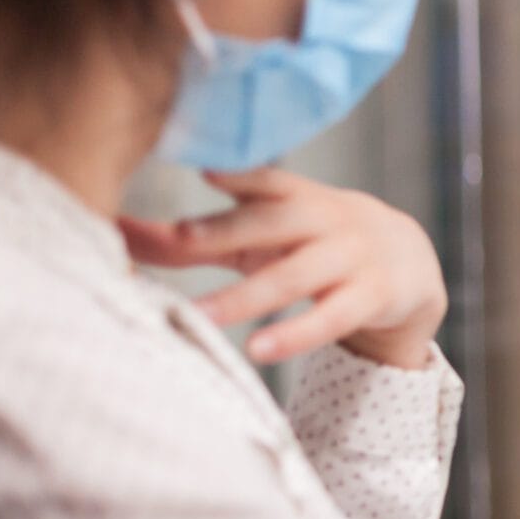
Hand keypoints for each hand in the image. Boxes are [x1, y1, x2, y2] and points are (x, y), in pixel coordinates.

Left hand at [120, 169, 446, 369]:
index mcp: (295, 196)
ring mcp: (351, 258)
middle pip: (273, 223)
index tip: (204, 167)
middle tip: (180, 238)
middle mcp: (325, 220)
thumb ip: (193, 237)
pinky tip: (258, 351)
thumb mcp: (260, 235)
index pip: (266, 178)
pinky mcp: (371, 297)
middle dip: (227, 230)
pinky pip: (330, 317)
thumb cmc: (310, 242)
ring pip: (294, 277)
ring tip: (199, 317)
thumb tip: (112, 229)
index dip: (239, 172)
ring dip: (246, 298)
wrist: (407, 259)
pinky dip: (294, 335)